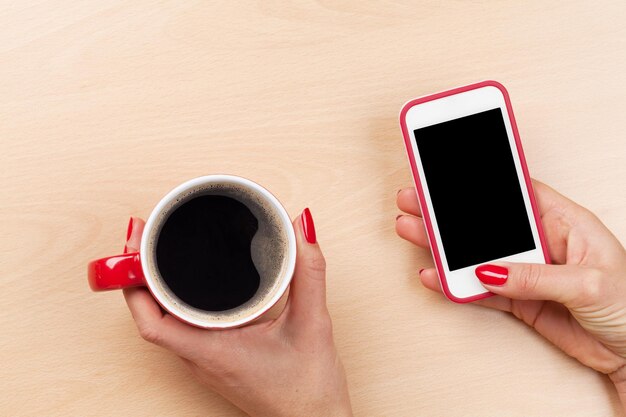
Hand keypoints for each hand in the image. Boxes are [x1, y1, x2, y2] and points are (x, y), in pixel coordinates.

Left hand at [123, 209, 352, 416]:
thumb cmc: (309, 387)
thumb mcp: (313, 323)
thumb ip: (309, 272)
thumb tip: (300, 229)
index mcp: (212, 352)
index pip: (152, 322)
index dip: (135, 283)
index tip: (135, 244)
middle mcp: (200, 358)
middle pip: (151, 315)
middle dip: (141, 274)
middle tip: (146, 233)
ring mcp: (206, 361)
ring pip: (166, 322)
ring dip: (156, 288)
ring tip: (158, 250)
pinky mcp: (216, 360)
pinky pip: (183, 328)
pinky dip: (176, 301)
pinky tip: (189, 283)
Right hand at [396, 180, 625, 407]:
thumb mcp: (588, 283)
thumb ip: (536, 277)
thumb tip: (491, 271)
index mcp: (565, 223)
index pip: (518, 192)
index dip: (484, 181)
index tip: (451, 173)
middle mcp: (542, 243)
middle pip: (488, 222)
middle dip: (451, 212)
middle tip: (417, 201)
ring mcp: (527, 271)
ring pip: (478, 254)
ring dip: (446, 245)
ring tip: (415, 230)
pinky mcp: (520, 299)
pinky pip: (481, 289)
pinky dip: (456, 284)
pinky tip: (436, 275)